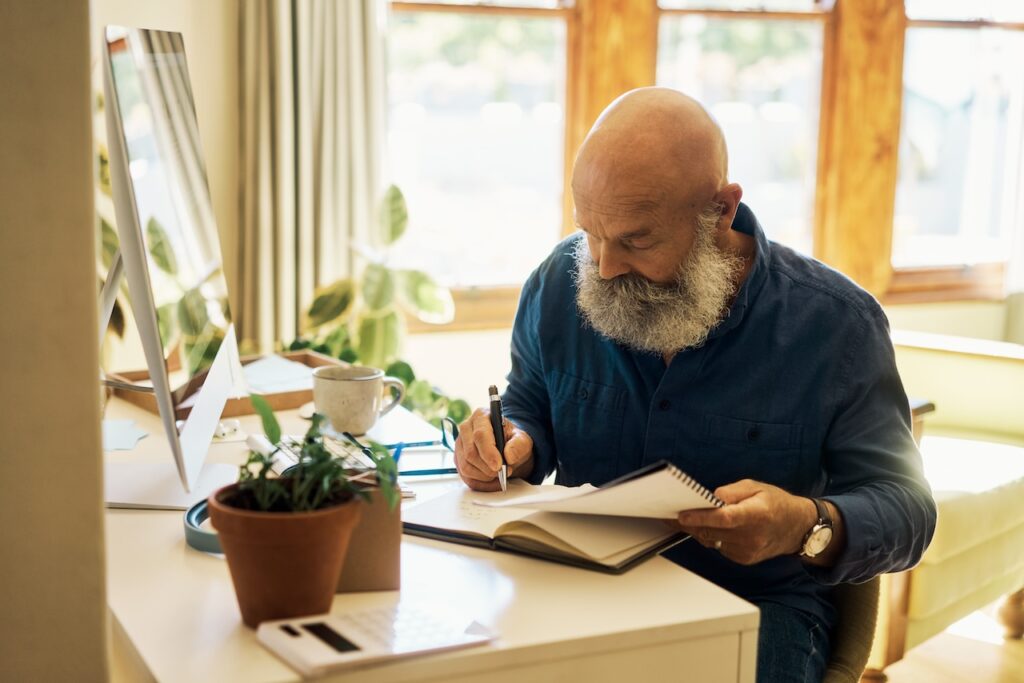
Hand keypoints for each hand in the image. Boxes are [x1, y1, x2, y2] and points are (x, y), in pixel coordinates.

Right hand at [454, 408, 533, 490]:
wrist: (509, 449)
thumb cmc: (513, 441)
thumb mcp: (523, 440)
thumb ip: (519, 445)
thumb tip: (509, 456)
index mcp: (481, 416)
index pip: (480, 435)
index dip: (488, 452)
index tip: (499, 465)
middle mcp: (466, 429)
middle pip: (470, 453)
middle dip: (488, 468)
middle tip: (503, 472)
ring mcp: (460, 445)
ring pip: (466, 467)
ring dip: (485, 476)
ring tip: (499, 475)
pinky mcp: (458, 460)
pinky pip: (465, 477)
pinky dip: (481, 484)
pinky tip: (493, 481)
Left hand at [675, 479, 817, 564]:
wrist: (797, 528)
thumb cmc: (776, 503)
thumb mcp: (756, 487)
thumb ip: (732, 492)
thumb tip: (711, 497)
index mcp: (756, 515)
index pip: (723, 519)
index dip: (700, 517)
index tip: (682, 515)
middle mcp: (752, 536)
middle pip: (712, 531)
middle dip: (690, 523)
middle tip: (671, 513)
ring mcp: (747, 551)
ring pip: (712, 540)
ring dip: (698, 529)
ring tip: (686, 518)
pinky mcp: (744, 559)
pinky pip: (718, 547)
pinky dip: (711, 537)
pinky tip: (709, 527)